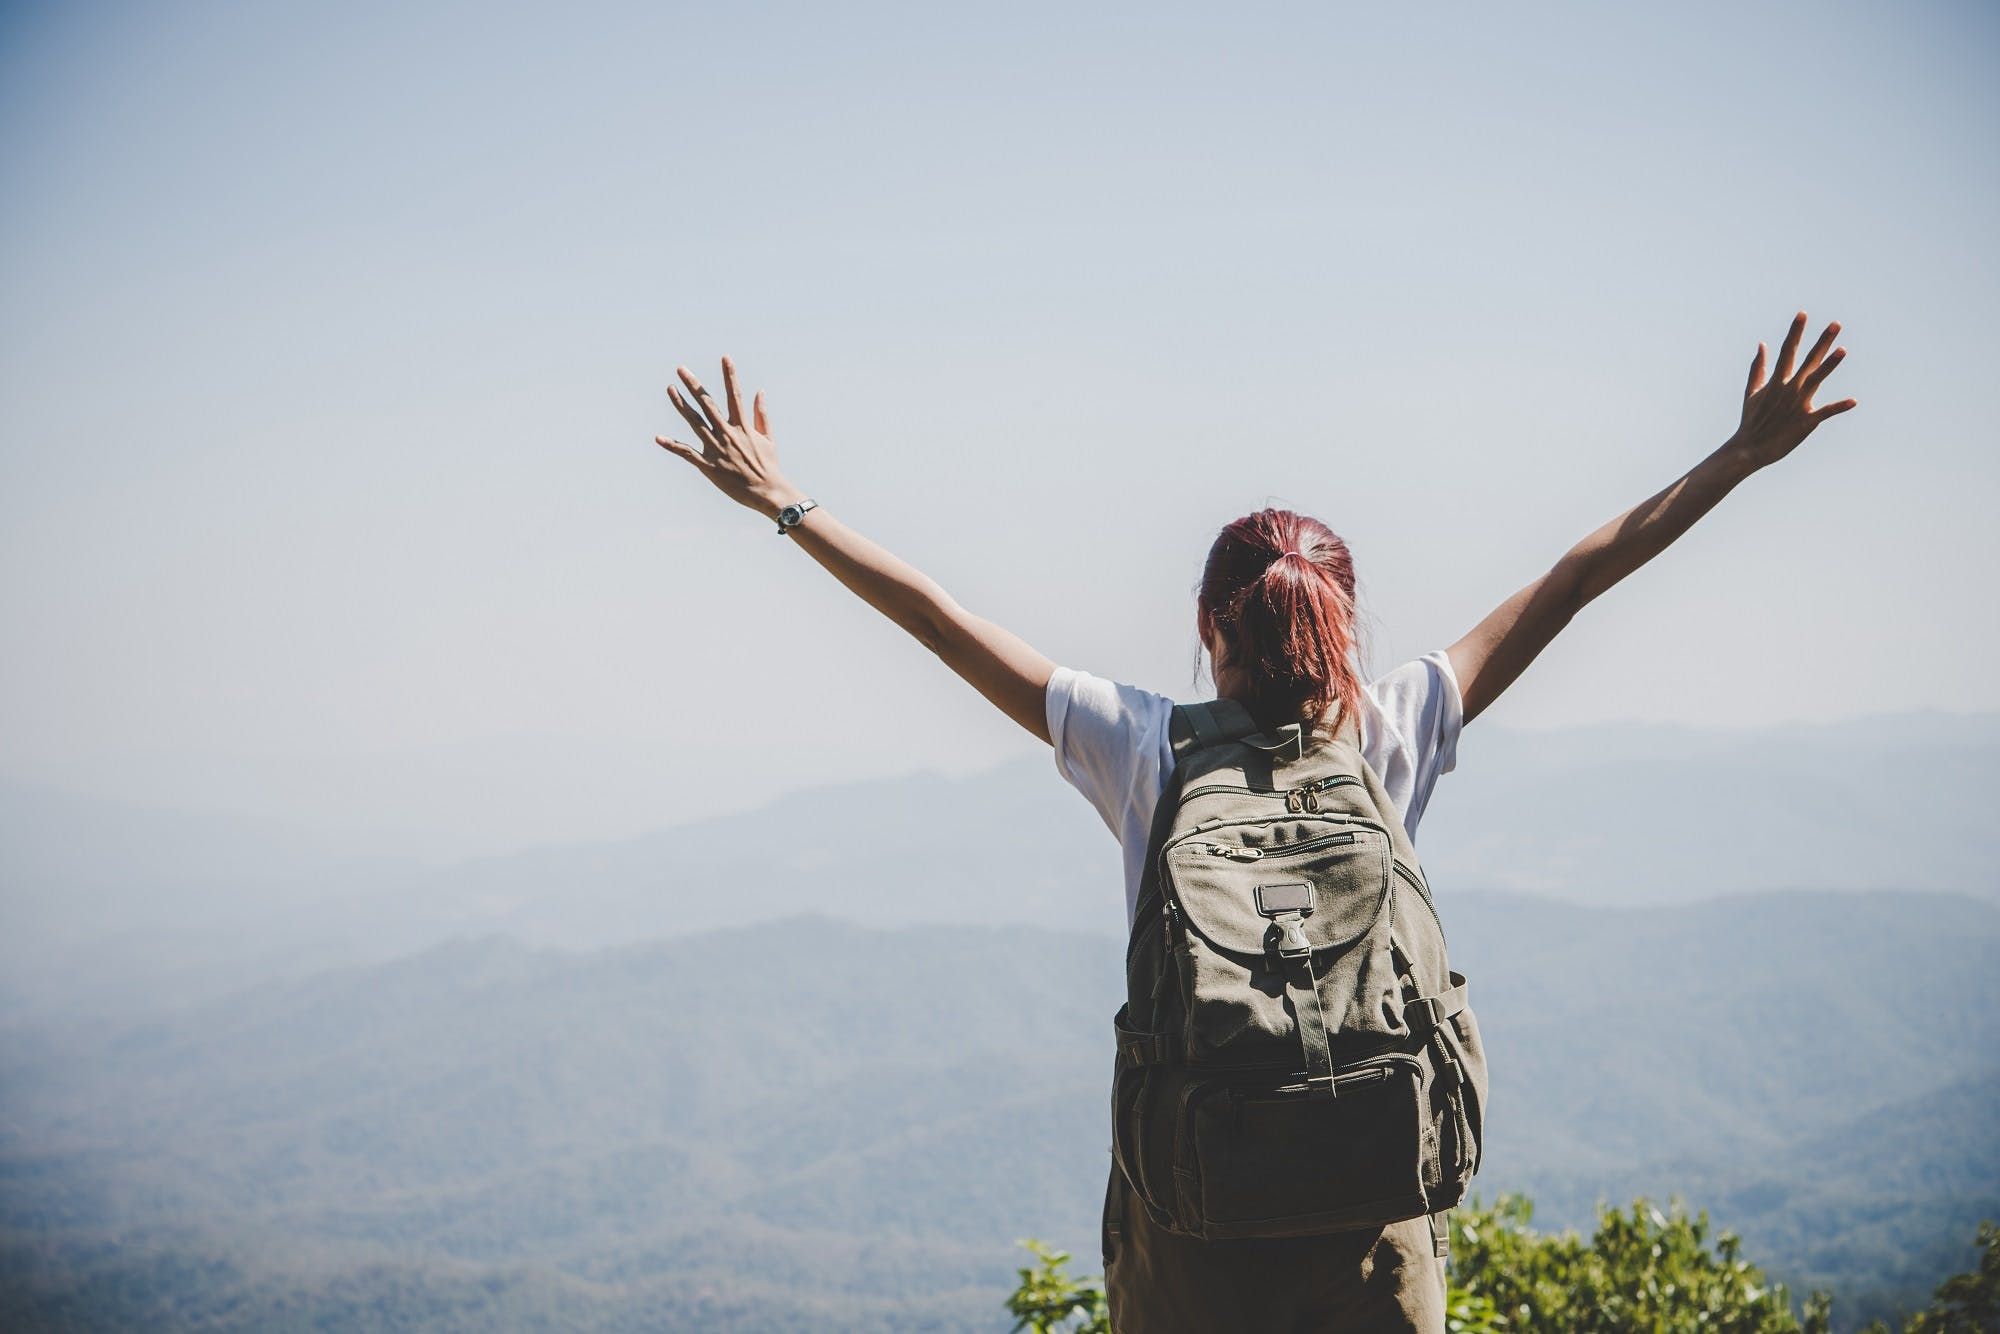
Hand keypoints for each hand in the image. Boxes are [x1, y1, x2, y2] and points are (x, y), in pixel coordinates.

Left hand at [655, 356, 804, 517]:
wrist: (768, 492)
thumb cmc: (769, 466)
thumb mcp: (768, 437)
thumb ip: (761, 414)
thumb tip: (760, 391)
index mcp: (743, 426)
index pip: (735, 395)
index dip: (730, 375)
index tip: (725, 357)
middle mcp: (727, 434)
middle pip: (707, 404)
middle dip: (693, 385)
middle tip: (681, 368)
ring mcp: (716, 449)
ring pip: (694, 422)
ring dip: (681, 405)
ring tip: (670, 388)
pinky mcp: (709, 466)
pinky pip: (687, 453)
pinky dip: (672, 446)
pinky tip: (658, 438)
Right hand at [1724, 312, 1857, 471]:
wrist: (1749, 449)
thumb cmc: (1751, 420)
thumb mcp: (1751, 391)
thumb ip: (1758, 367)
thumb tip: (1762, 344)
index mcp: (1777, 381)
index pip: (1787, 350)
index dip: (1795, 332)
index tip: (1803, 314)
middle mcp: (1789, 389)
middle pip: (1808, 360)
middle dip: (1822, 341)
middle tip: (1836, 324)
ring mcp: (1798, 404)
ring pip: (1816, 380)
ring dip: (1829, 365)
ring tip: (1843, 350)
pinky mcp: (1805, 422)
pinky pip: (1825, 412)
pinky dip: (1838, 407)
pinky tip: (1853, 401)